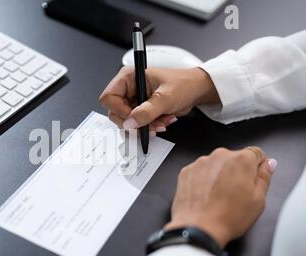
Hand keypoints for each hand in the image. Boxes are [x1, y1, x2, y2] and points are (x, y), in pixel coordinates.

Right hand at [99, 67, 219, 133]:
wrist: (196, 91)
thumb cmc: (183, 84)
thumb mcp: (165, 98)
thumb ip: (146, 111)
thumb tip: (130, 122)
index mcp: (129, 77)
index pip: (109, 97)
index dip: (119, 110)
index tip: (133, 118)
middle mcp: (128, 88)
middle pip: (115, 113)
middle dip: (135, 122)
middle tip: (150, 125)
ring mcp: (133, 100)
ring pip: (127, 122)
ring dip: (144, 127)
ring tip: (160, 122)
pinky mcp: (139, 110)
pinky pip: (136, 125)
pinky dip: (149, 127)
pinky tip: (161, 122)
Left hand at [165, 147, 277, 247]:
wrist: (198, 228)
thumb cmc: (228, 217)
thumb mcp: (258, 200)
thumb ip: (265, 177)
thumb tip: (269, 164)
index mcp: (241, 160)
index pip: (256, 153)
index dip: (257, 166)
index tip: (253, 178)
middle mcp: (219, 156)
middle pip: (234, 158)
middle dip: (236, 172)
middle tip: (236, 194)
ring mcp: (200, 163)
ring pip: (215, 165)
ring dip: (218, 176)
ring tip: (218, 198)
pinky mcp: (186, 171)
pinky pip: (200, 172)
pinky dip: (203, 180)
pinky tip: (205, 197)